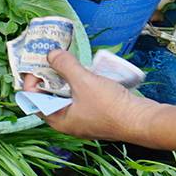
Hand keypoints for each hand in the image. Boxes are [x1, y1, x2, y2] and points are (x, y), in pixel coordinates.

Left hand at [39, 49, 159, 142]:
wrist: (144, 121)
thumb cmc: (111, 107)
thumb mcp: (84, 82)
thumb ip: (65, 66)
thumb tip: (51, 54)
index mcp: (57, 119)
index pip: (33, 99)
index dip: (32, 81)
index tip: (38, 63)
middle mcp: (68, 122)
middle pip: (49, 96)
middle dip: (50, 77)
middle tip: (52, 59)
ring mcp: (84, 119)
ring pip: (68, 96)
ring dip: (67, 79)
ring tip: (69, 62)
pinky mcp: (99, 114)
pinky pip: (83, 97)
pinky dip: (82, 84)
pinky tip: (87, 72)